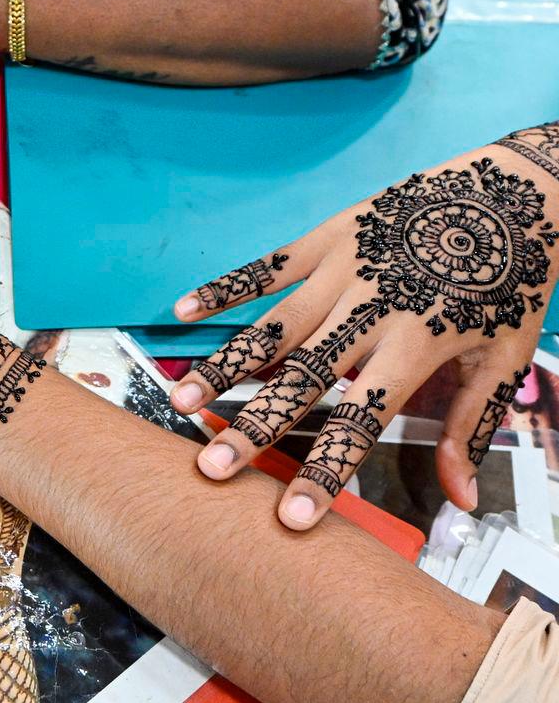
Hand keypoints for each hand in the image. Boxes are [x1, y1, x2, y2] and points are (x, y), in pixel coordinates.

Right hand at [170, 133, 558, 530]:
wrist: (519, 188)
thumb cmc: (511, 279)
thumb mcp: (505, 356)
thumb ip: (470, 425)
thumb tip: (461, 498)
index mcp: (416, 344)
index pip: (361, 421)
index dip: (325, 471)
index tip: (291, 515)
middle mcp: (370, 309)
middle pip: (302, 379)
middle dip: (253, 427)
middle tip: (211, 466)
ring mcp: (343, 269)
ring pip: (272, 327)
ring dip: (225, 366)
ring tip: (182, 399)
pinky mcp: (328, 236)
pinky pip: (267, 266)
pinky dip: (224, 288)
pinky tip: (183, 311)